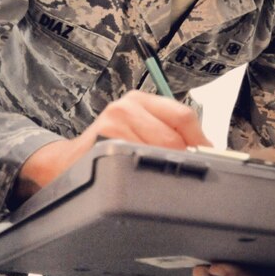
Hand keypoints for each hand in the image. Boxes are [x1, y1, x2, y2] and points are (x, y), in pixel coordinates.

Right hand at [12, 91, 210, 204]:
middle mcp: (127, 104)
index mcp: (141, 99)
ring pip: (160, 149)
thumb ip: (167, 133)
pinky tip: (139, 176)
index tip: (208, 159)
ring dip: (164, 168)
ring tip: (156, 176)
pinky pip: (140, 158)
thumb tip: (207, 150)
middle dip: (183, 159)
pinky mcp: (106, 139)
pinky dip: (146, 172)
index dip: (200, 141)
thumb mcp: (137, 131)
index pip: (183, 115)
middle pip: (174, 135)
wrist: (66, 162)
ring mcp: (115, 120)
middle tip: (182, 175)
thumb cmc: (107, 148)